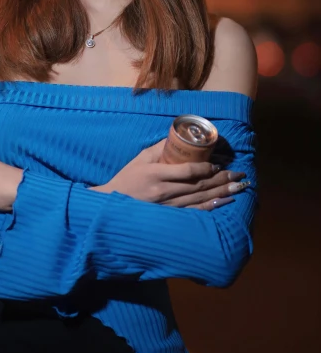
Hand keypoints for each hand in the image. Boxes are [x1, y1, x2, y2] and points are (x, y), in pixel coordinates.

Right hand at [92, 139, 248, 210]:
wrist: (113, 204)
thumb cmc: (127, 178)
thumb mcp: (140, 159)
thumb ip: (160, 149)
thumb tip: (180, 137)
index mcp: (156, 174)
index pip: (186, 171)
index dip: (206, 168)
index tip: (218, 164)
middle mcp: (164, 191)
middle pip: (198, 185)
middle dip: (222, 179)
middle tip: (239, 173)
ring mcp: (168, 206)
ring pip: (200, 198)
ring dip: (222, 192)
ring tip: (240, 187)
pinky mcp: (170, 215)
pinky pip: (195, 211)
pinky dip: (212, 206)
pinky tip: (225, 201)